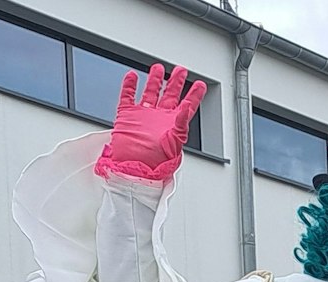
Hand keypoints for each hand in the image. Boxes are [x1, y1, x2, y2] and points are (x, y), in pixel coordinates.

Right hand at [96, 63, 206, 181]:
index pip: (187, 105)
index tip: (200, 84)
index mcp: (173, 123)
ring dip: (154, 80)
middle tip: (180, 70)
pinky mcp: (127, 116)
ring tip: (158, 68)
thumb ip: (181, 123)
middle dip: (175, 82)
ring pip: (150, 93)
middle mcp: (159, 117)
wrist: (135, 166)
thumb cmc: (157, 160)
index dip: (194, 94)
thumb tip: (187, 108)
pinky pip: (128, 97)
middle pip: (169, 95)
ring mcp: (143, 115)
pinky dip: (129, 86)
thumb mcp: (175, 141)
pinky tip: (132, 76)